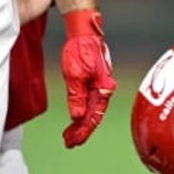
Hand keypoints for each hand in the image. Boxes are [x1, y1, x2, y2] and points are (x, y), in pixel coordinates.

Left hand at [58, 9, 114, 147]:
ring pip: (92, 110)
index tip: (72, 142)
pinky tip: (75, 117)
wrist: (84, 30)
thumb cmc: (81, 49)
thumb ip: (76, 96)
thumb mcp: (74, 74)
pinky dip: (81, 111)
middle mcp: (104, 89)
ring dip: (81, 123)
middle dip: (81, 131)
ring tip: (69, 135)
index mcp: (103, 88)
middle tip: (69, 143)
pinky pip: (89, 101)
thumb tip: (77, 117)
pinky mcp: (94, 81)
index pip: (94, 117)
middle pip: (94, 116)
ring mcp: (100, 85)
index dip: (83, 132)